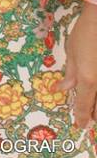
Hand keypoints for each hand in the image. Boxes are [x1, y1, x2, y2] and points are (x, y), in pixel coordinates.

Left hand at [58, 1, 96, 128]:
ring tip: (93, 107)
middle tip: (87, 117)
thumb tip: (63, 88)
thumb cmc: (85, 33)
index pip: (83, 105)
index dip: (81, 116)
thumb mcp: (72, 51)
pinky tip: (95, 91)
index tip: (79, 124)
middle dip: (93, 116)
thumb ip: (70, 73)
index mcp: (87, 79)